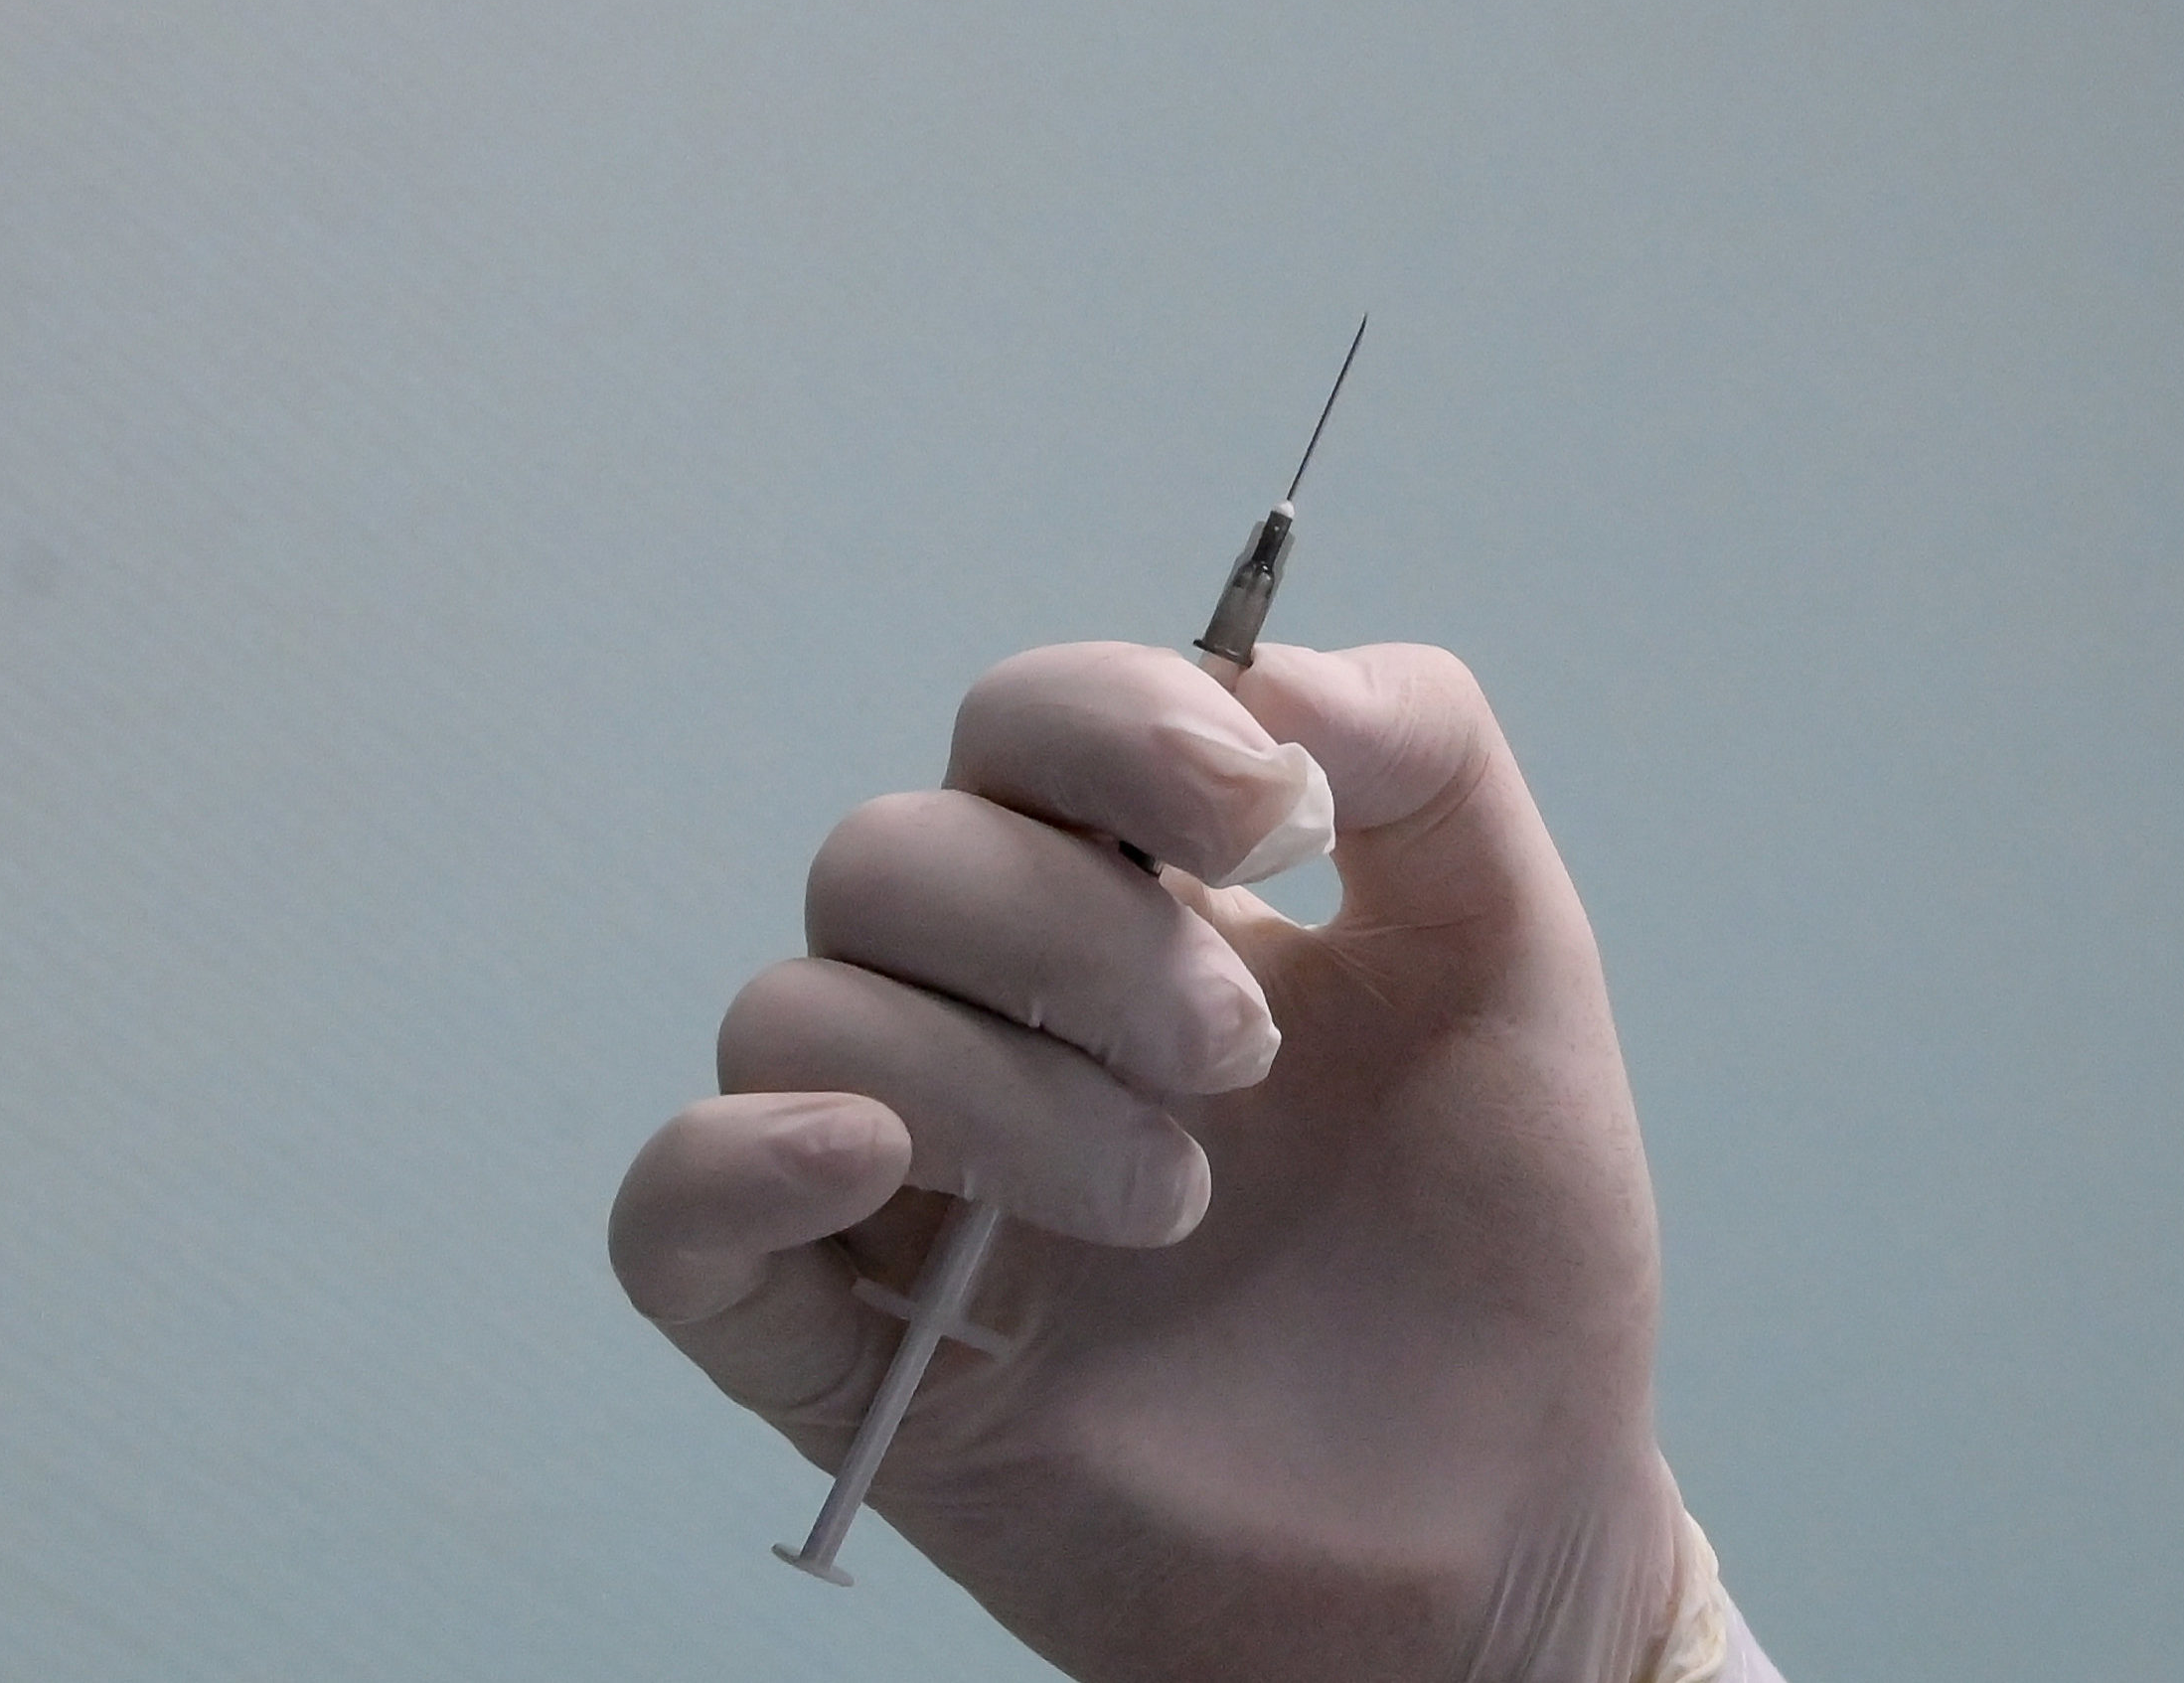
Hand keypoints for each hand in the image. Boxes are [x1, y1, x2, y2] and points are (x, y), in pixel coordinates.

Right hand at [611, 641, 1694, 1682]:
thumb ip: (1428, 763)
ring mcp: (905, 1184)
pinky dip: (738, 1164)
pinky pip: (672, 1220)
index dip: (1116, 726)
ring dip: (992, 1079)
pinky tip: (871, 1167)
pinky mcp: (845, 1354)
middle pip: (894, 854)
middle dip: (1076, 930)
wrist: (1507, 1520)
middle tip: (1247, 1060)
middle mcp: (992, 1015)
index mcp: (1134, 901)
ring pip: (798, 1014)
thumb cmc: (1500, 1246)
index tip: (1261, 815)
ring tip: (1177, 1201)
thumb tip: (1271, 664)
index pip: (1026, 726)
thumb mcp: (1511, 960)